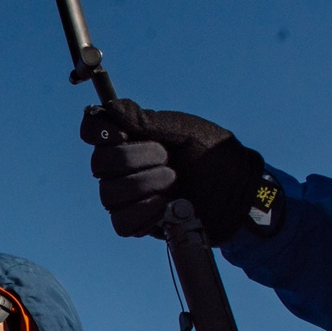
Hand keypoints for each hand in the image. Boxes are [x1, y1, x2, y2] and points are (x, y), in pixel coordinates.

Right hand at [81, 98, 268, 243]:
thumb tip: (111, 108)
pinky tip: (166, 206)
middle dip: (134, 159)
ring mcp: (128, 196)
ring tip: (174, 181)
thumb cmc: (214, 155)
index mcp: (131, 137)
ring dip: (144, 185)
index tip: (123, 133)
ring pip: (109, 194)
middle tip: (167, 158)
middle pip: (99, 163)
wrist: (238, 191)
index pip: (93, 131)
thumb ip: (146, 120)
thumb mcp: (183, 130)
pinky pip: (122, 223)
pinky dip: (143, 213)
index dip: (99, 132)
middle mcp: (122, 166)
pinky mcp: (138, 222)